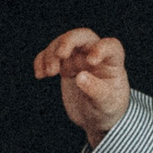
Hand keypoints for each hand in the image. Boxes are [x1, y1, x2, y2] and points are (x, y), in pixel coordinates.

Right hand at [33, 27, 129, 145]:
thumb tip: (80, 77)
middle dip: (68, 41)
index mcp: (112, 61)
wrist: (96, 117)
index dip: (100, 49)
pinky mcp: (64, 65)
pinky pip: (50, 55)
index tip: (91, 62)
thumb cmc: (107, 107)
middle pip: (82, 36)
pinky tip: (40, 74)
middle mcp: (94, 54)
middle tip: (60, 55)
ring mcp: (78, 58)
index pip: (110, 46)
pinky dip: (41, 60)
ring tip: (50, 72)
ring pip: (62, 43)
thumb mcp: (105, 103)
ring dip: (52, 54)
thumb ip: (95, 90)